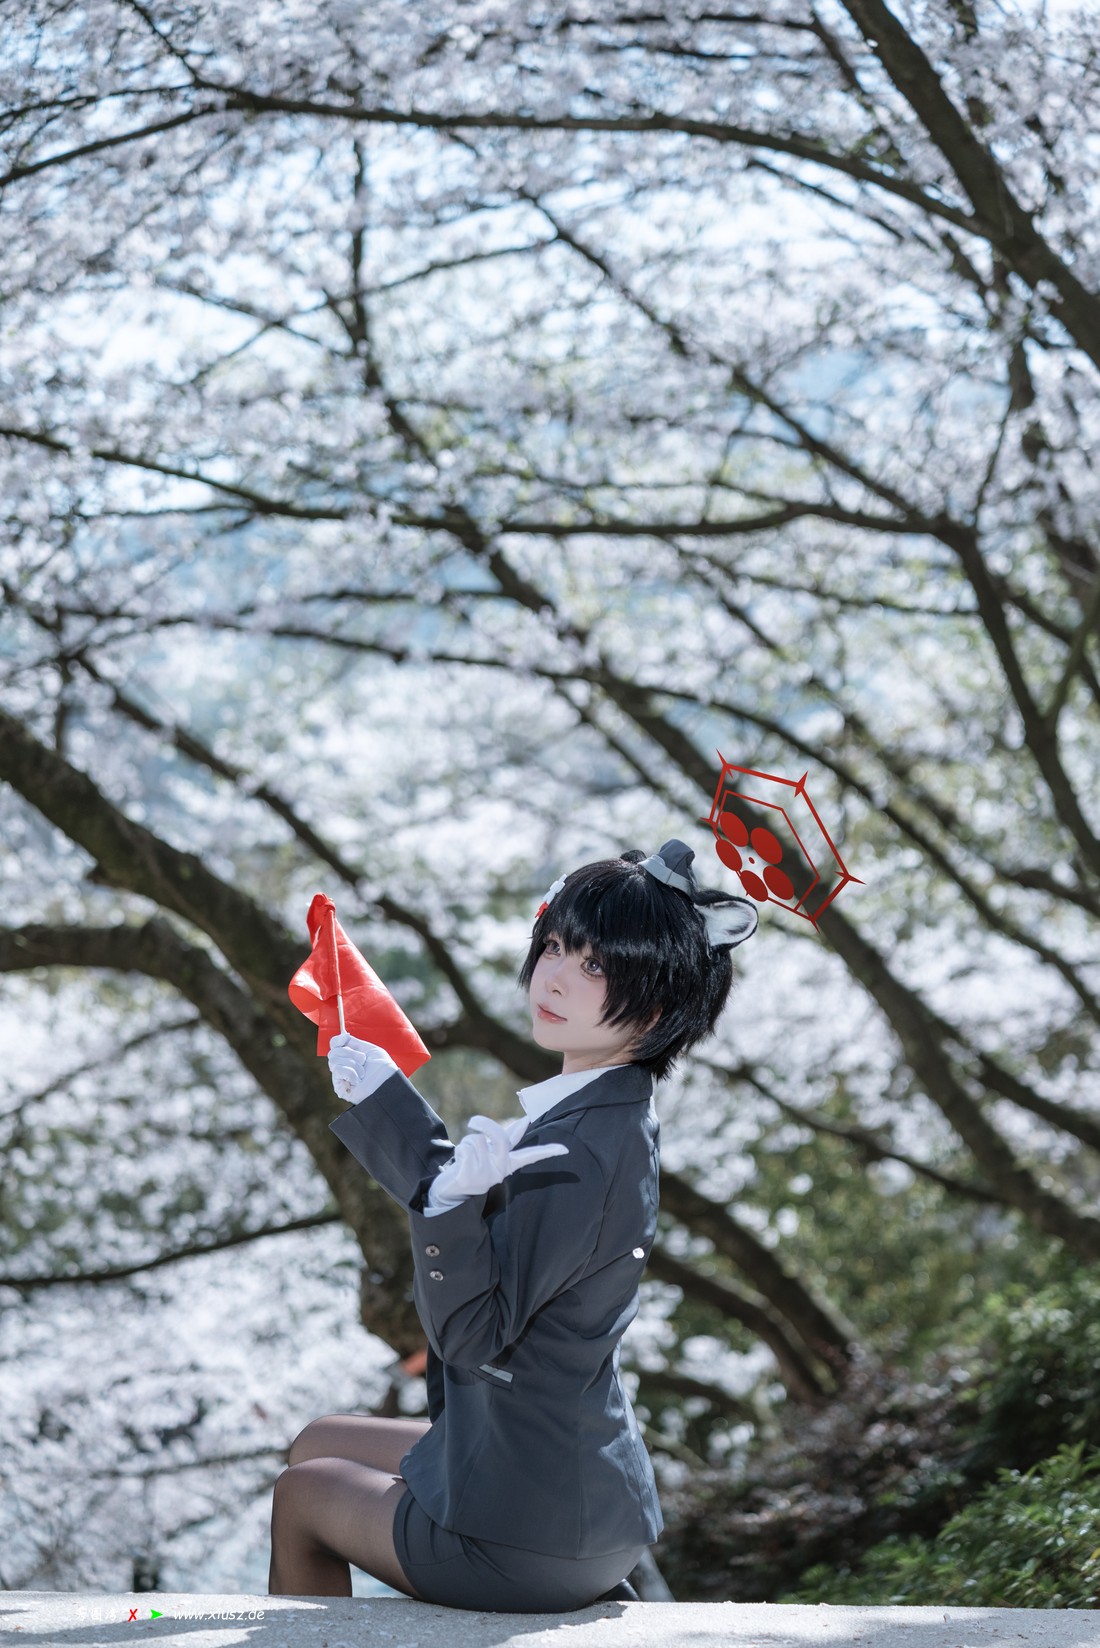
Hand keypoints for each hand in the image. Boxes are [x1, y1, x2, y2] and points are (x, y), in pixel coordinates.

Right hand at [327, 1031, 398, 1103]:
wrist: (388, 1082)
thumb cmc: (382, 1067)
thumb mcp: (369, 1049)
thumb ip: (354, 1043)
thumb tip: (343, 1035)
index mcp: (349, 1056)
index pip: (333, 1045)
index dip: (338, 1040)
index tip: (346, 1038)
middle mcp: (342, 1066)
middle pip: (333, 1052)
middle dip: (350, 1053)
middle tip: (363, 1060)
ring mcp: (340, 1077)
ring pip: (334, 1061)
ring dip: (353, 1064)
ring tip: (363, 1072)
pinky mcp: (339, 1087)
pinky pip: (338, 1071)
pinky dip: (351, 1073)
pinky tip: (358, 1080)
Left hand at [429, 1115, 568, 1206]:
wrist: (451, 1191)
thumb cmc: (474, 1166)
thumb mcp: (492, 1152)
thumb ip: (510, 1138)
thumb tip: (526, 1120)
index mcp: (508, 1165)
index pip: (530, 1156)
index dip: (547, 1151)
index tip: (565, 1149)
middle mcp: (499, 1171)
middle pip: (500, 1138)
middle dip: (486, 1124)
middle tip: (474, 1121)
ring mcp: (484, 1175)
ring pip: (476, 1140)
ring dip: (466, 1143)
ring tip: (466, 1158)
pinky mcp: (468, 1177)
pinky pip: (464, 1149)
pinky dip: (458, 1151)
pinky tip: (459, 1165)